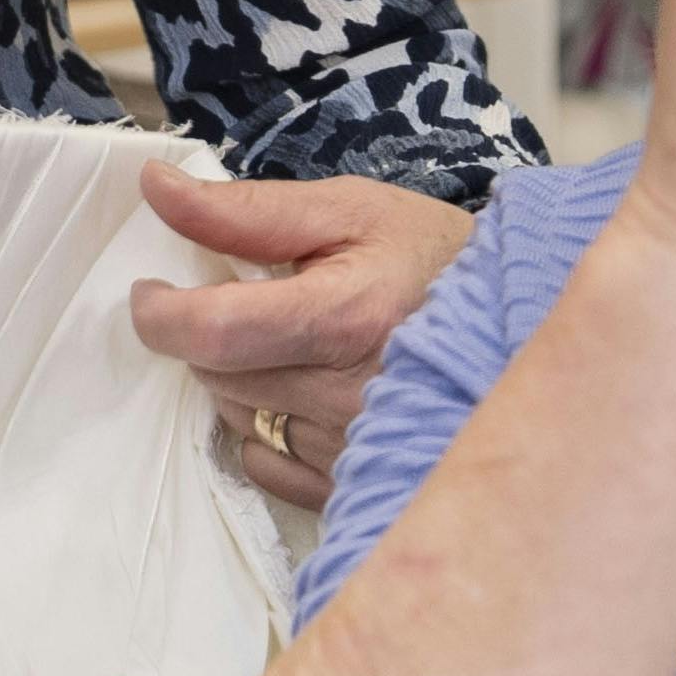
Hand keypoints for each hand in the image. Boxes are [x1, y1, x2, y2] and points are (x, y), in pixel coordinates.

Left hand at [129, 164, 474, 503]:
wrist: (522, 327)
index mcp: (344, 317)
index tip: (152, 291)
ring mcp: (354, 450)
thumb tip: (156, 190)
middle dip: (210, 335)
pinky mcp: (357, 486)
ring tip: (292, 343)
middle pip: (216, 374)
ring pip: (238, 418)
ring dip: (242, 379)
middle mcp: (348, 396)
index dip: (160, 312)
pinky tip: (305, 390)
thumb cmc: (433, 260)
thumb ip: (246, 210)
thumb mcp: (350, 210)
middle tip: (250, 302)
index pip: (210, 332)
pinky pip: (267, 464)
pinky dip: (267, 426)